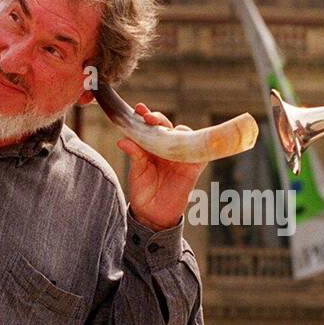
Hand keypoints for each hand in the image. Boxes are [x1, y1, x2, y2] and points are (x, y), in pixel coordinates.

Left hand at [116, 103, 206, 230]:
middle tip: (148, 118)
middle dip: (158, 119)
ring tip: (160, 129)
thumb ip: (135, 154)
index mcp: (153, 146)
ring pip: (184, 134)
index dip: (147, 116)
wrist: (152, 215)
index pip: (152, 126)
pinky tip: (187, 139)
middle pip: (168, 126)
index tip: (139, 109)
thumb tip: (123, 140)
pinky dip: (198, 145)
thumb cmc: (143, 192)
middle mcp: (168, 148)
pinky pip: (200, 153)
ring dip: (174, 129)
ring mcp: (181, 156)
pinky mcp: (193, 168)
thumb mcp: (137, 171)